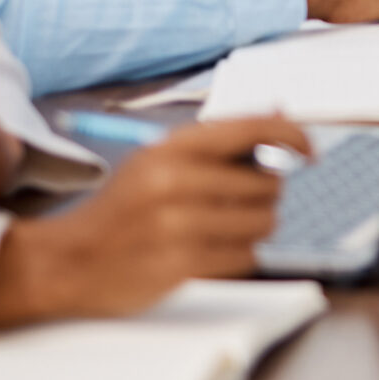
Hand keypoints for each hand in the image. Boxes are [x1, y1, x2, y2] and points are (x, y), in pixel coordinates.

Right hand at [0, 115, 312, 329]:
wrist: (68, 261)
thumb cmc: (123, 209)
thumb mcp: (158, 160)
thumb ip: (218, 141)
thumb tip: (280, 114)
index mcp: (170, 148)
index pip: (253, 129)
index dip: (294, 135)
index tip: (310, 150)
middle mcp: (174, 181)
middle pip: (267, 183)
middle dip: (265, 194)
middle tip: (239, 202)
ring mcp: (178, 225)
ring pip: (264, 221)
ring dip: (255, 227)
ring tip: (223, 227)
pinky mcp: (182, 265)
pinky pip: (246, 256)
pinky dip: (239, 254)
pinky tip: (210, 250)